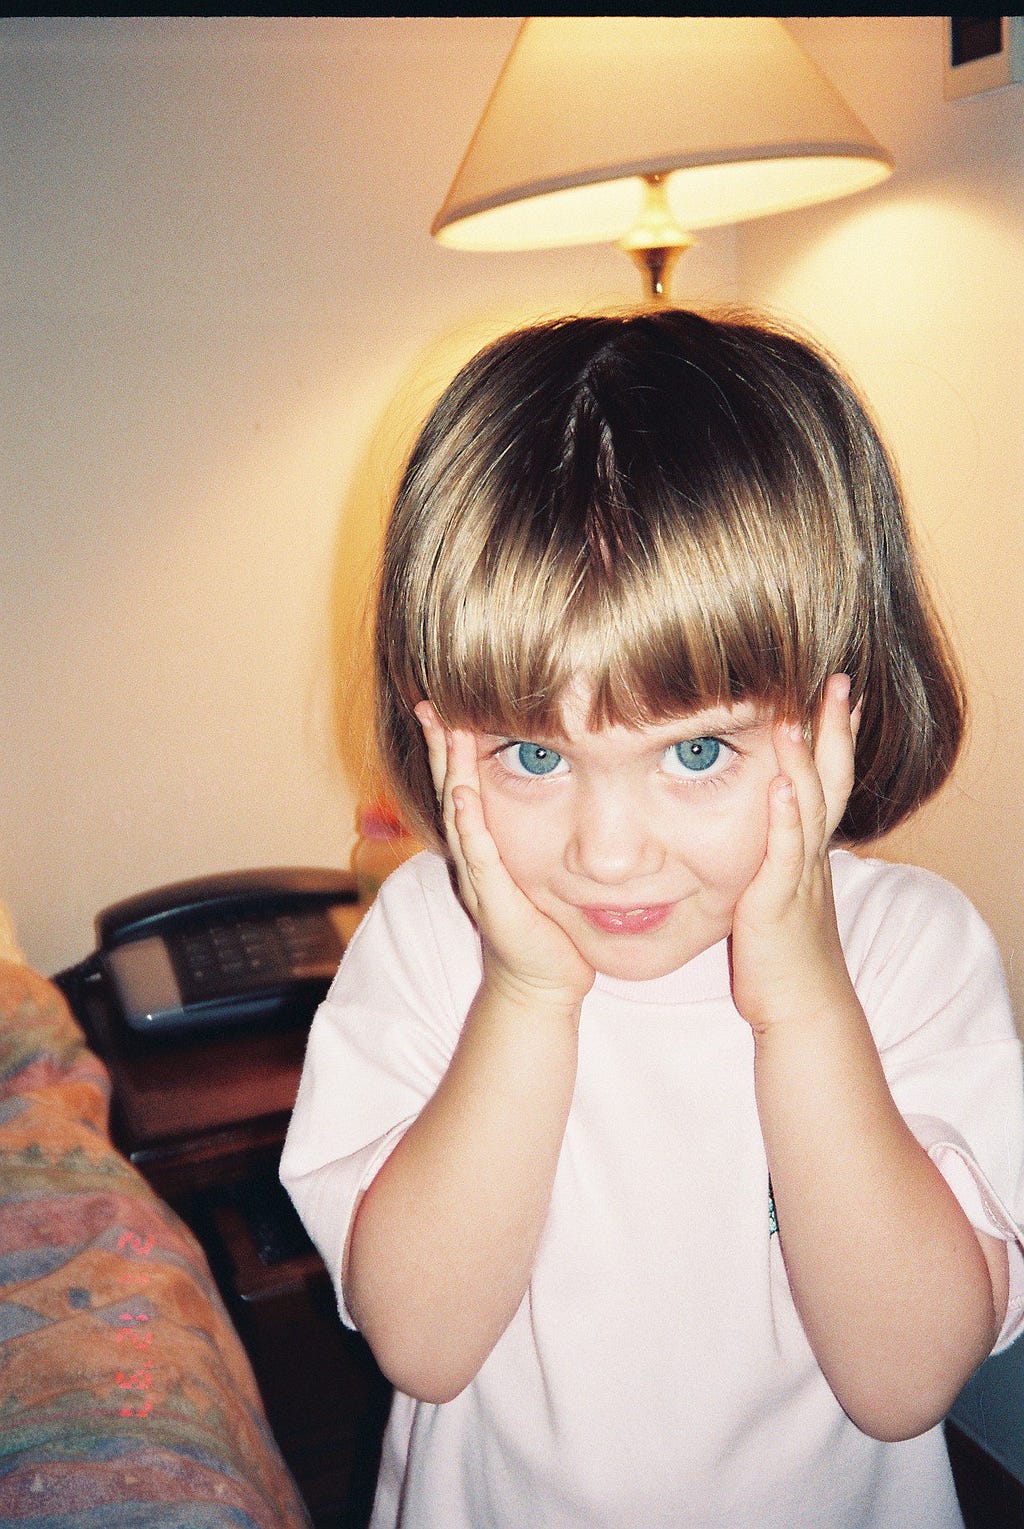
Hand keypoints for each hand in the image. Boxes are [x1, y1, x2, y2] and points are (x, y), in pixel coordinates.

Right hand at [415, 703, 594, 1010]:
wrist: (543, 985)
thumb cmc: (545, 925)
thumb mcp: (536, 867)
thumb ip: (532, 832)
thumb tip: (557, 782)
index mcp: (481, 846)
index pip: (462, 785)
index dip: (451, 746)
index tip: (444, 704)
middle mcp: (472, 857)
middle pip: (448, 790)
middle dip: (439, 746)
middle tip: (428, 703)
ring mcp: (479, 879)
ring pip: (459, 815)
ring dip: (450, 772)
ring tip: (445, 731)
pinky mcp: (495, 901)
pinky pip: (479, 857)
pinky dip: (469, 825)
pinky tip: (463, 795)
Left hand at [730, 675, 862, 1033]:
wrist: (801, 1009)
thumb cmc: (782, 953)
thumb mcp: (778, 887)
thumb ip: (772, 851)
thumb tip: (761, 818)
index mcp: (809, 849)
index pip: (829, 779)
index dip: (835, 736)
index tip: (838, 692)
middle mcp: (812, 856)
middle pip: (831, 781)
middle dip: (833, 730)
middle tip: (838, 681)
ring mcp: (800, 878)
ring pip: (808, 809)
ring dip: (803, 762)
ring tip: (796, 716)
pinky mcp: (779, 904)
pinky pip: (785, 855)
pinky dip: (784, 819)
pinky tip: (778, 786)